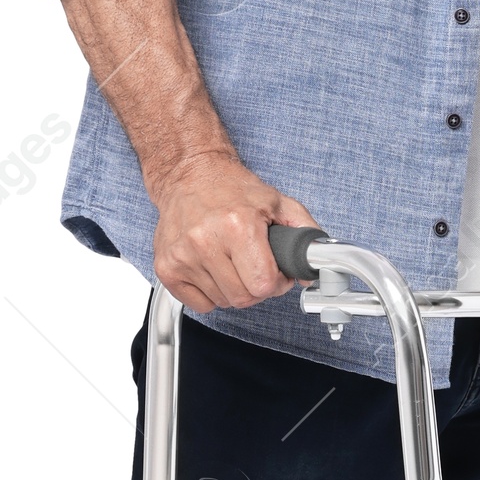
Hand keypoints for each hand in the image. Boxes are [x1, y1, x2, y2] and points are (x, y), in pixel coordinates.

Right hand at [150, 151, 318, 313]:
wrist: (190, 175)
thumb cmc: (232, 190)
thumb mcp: (279, 202)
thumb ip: (304, 234)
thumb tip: (313, 269)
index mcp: (237, 225)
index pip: (264, 284)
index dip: (276, 282)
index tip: (273, 269)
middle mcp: (206, 240)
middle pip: (244, 298)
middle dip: (256, 287)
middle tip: (253, 264)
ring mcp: (182, 256)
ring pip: (223, 302)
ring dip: (232, 288)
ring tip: (231, 260)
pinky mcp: (166, 267)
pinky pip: (199, 305)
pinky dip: (210, 293)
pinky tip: (212, 267)